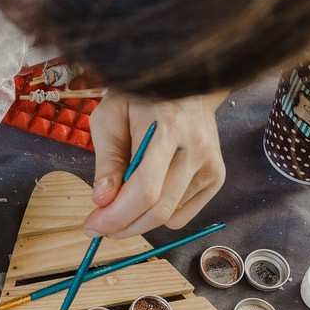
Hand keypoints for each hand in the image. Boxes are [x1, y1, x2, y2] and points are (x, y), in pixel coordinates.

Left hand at [82, 90, 227, 237]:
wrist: (185, 83)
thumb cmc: (140, 98)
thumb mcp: (110, 117)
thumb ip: (107, 160)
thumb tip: (103, 200)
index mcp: (167, 129)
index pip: (145, 190)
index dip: (116, 216)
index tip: (92, 226)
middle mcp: (195, 149)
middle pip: (158, 210)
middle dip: (123, 226)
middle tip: (100, 226)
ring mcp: (210, 164)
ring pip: (169, 216)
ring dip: (138, 220)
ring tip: (122, 200)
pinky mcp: (217, 176)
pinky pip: (182, 214)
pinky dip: (160, 213)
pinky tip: (152, 191)